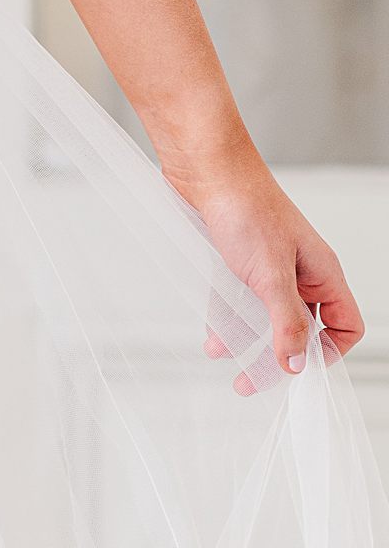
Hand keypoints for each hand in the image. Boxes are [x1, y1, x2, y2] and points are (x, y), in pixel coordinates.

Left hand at [164, 144, 365, 392]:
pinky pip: (238, 297)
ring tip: (224, 360)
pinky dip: (226, 317)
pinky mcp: (238, 257)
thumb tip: (297, 366)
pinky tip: (211, 335)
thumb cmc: (244, 206)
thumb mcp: (270, 274)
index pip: (344, 323)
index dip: (329, 351)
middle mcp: (299, 269)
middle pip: (301, 326)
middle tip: (251, 383)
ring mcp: (268, 263)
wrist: (204, 164)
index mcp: (321, 272)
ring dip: (247, 339)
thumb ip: (286, 321)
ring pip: (265, 314)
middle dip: (278, 356)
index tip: (299, 369)